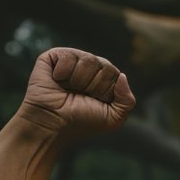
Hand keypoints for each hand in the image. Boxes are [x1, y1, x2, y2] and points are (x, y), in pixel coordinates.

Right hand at [17, 48, 134, 137]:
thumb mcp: (113, 118)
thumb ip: (127, 101)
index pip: (114, 73)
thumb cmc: (82, 122)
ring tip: (67, 89)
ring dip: (78, 81)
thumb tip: (123, 76)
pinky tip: (57, 80)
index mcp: (105, 79)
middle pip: (103, 65)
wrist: (54, 124)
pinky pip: (68, 56)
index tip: (94, 101)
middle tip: (79, 96)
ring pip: (87, 60)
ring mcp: (72, 60)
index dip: (105, 91)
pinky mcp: (53, 57)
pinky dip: (63, 73)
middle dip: (93, 86)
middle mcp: (90, 67)